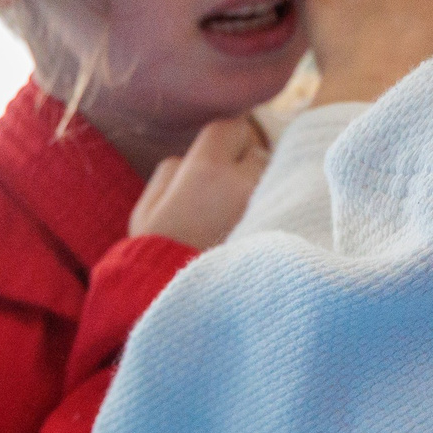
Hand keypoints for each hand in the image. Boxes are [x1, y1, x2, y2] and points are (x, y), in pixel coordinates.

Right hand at [128, 116, 271, 249]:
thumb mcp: (148, 206)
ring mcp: (268, 208)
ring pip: (275, 178)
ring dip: (262, 188)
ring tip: (239, 215)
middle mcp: (245, 182)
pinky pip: (284, 205)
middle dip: (245, 164)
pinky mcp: (284, 230)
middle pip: (258, 151)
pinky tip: (256, 229)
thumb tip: (195, 156)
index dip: (226, 140)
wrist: (182, 306)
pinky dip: (274, 210)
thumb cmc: (158, 256)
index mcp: (208, 169)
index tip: (220, 156)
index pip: (234, 126)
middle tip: (226, 192)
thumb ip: (175, 169)